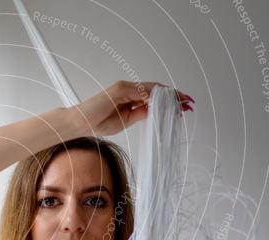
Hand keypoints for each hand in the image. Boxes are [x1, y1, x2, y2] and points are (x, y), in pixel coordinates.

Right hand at [72, 80, 193, 136]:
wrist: (80, 123)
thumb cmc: (98, 122)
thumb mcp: (126, 121)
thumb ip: (141, 114)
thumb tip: (157, 112)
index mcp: (130, 97)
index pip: (154, 96)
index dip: (169, 100)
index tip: (183, 106)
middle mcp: (128, 89)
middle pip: (156, 90)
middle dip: (174, 96)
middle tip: (188, 102)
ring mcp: (124, 88)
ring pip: (151, 89)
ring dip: (168, 95)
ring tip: (181, 101)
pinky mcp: (119, 90)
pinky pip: (140, 91)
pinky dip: (154, 96)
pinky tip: (164, 102)